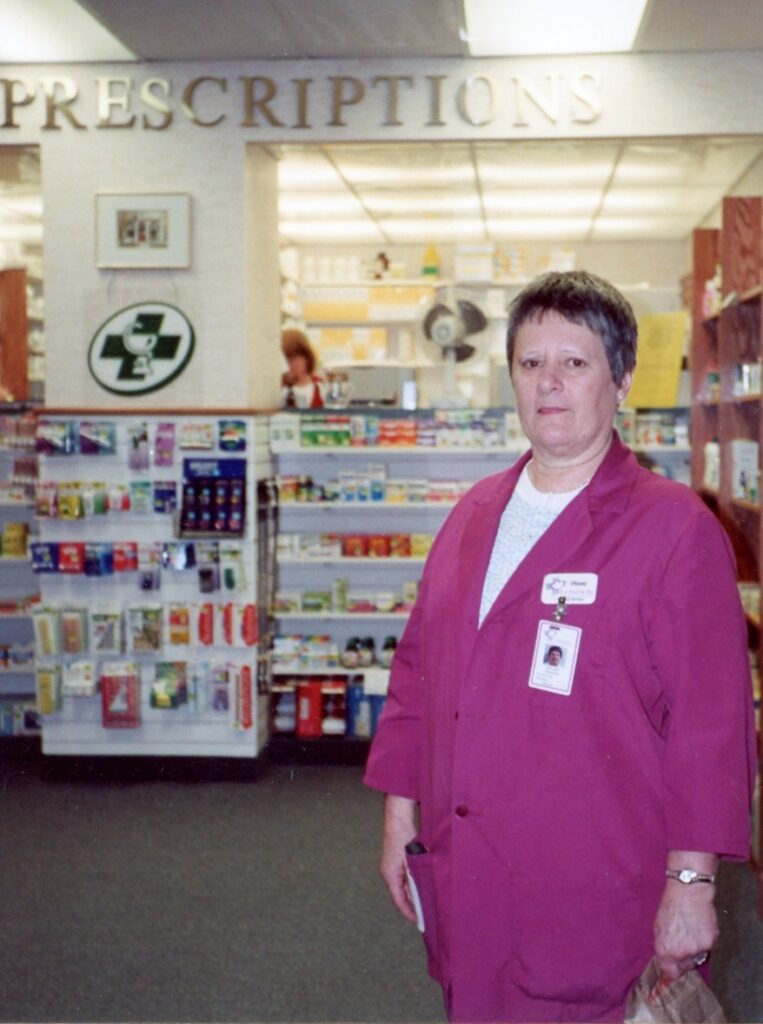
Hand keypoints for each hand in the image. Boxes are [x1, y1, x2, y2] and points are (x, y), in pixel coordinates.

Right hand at [379, 794, 417, 923]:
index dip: (409, 913)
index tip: (419, 922)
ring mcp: (390, 868)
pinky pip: (403, 879)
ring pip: (402, 887)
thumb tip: (422, 896)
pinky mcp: (395, 862)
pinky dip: (412, 885)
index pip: (399, 901)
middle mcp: (388, 873)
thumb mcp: (412, 861)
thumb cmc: (404, 838)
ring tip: (426, 904)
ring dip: (413, 895)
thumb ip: (416, 879)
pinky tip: (423, 887)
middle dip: (413, 906)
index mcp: (390, 875)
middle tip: (426, 915)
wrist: (398, 818)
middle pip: (400, 895)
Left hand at [653, 879, 718, 978]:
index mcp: (665, 950)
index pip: (672, 973)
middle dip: (685, 959)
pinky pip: (708, 948)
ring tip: (692, 930)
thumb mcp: (658, 927)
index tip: (675, 964)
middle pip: (686, 967)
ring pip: (698, 957)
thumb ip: (663, 947)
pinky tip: (700, 926)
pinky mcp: (710, 942)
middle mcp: (680, 953)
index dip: (674, 968)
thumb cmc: (670, 906)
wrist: (688, 892)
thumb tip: (668, 961)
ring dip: (696, 949)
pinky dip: (705, 941)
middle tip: (685, 942)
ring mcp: (697, 949)